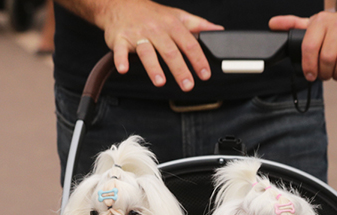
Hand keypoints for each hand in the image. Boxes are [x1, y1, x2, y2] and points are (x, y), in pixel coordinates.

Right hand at [96, 0, 222, 91]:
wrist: (120, 3)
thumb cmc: (151, 14)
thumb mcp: (176, 15)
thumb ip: (198, 24)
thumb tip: (217, 30)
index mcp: (171, 25)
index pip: (189, 44)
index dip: (198, 59)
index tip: (205, 74)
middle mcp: (156, 30)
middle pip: (170, 51)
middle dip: (180, 69)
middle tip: (188, 85)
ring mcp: (137, 34)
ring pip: (147, 51)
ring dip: (153, 67)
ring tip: (160, 82)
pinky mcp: (120, 38)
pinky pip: (120, 50)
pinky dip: (120, 60)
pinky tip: (124, 69)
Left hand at [269, 5, 336, 80]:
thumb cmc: (336, 27)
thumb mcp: (314, 24)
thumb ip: (294, 26)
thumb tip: (273, 24)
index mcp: (321, 20)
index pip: (309, 47)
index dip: (308, 66)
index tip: (311, 75)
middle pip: (326, 59)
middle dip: (325, 73)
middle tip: (327, 74)